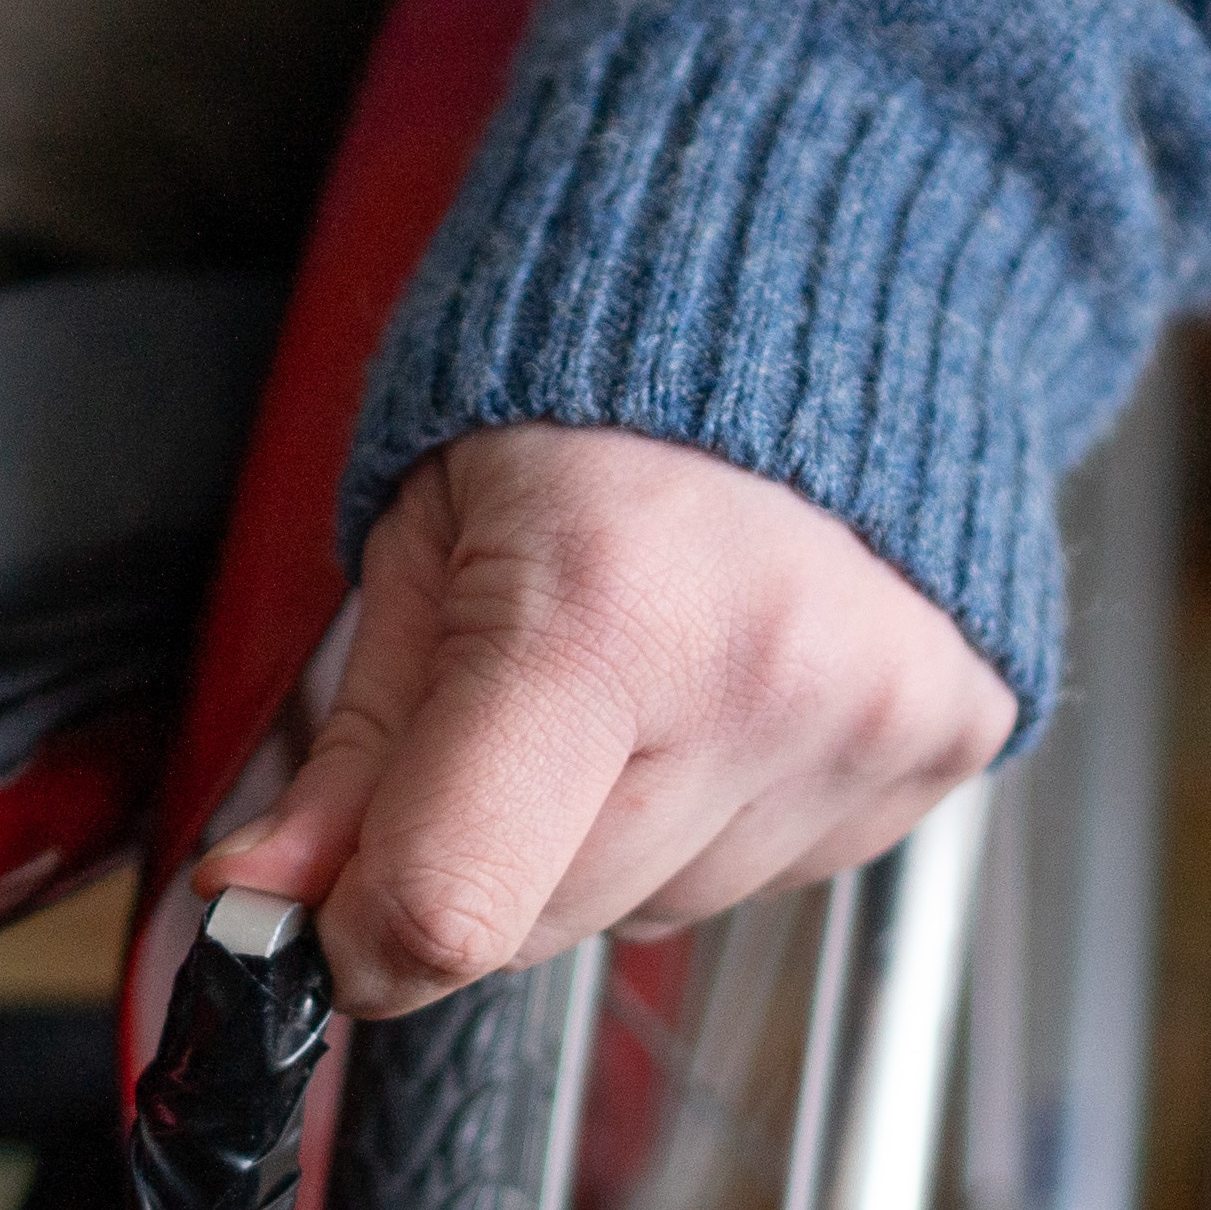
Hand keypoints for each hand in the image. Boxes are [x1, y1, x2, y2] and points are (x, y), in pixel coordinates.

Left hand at [195, 424, 1015, 1017]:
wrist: (819, 266)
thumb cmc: (599, 378)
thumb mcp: (424, 537)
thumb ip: (352, 747)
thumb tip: (265, 899)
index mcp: (604, 608)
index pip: (453, 907)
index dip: (359, 943)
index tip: (325, 916)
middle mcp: (760, 678)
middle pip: (542, 925)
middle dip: (473, 862)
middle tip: (487, 716)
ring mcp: (869, 720)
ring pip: (651, 914)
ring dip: (598, 841)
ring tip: (626, 676)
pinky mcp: (945, 742)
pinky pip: (767, 878)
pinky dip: (712, 817)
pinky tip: (716, 691)